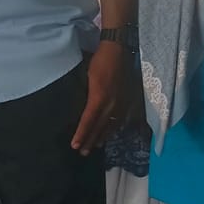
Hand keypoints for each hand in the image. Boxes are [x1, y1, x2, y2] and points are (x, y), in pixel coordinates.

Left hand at [71, 41, 130, 155]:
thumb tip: (80, 108)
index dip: (82, 134)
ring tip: (95, 146)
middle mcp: (112, 104)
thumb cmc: (99, 61)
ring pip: (111, 125)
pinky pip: (121, 119)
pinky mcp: (128, 100)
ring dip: (103, 136)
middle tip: (83, 152)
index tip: (75, 145)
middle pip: (100, 127)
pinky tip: (110, 132)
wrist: (117, 51)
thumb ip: (85, 94)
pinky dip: (114, 128)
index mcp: (99, 98)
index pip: (88, 121)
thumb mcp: (86, 77)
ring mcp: (122, 103)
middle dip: (91, 140)